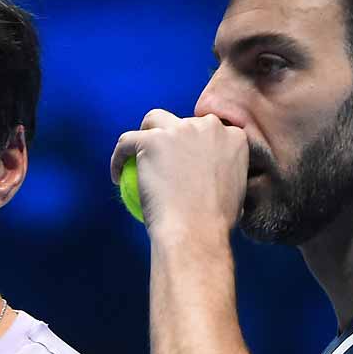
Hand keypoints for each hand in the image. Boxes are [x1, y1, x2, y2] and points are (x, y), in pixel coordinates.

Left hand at [110, 110, 247, 237]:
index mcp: (234, 137)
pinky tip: (116, 175)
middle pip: (182, 123)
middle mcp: (209, 126)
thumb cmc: (215, 225)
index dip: (195, 143)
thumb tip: (214, 178)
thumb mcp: (235, 194)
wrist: (195, 233)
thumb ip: (226, 175)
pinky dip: (118, 158)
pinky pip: (126, 142)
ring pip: (153, 120)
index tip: (184, 160)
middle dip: (172, 136)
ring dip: (146, 133)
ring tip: (136, 156)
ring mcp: (179, 130)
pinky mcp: (152, 140)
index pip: (209, 131)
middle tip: (161, 160)